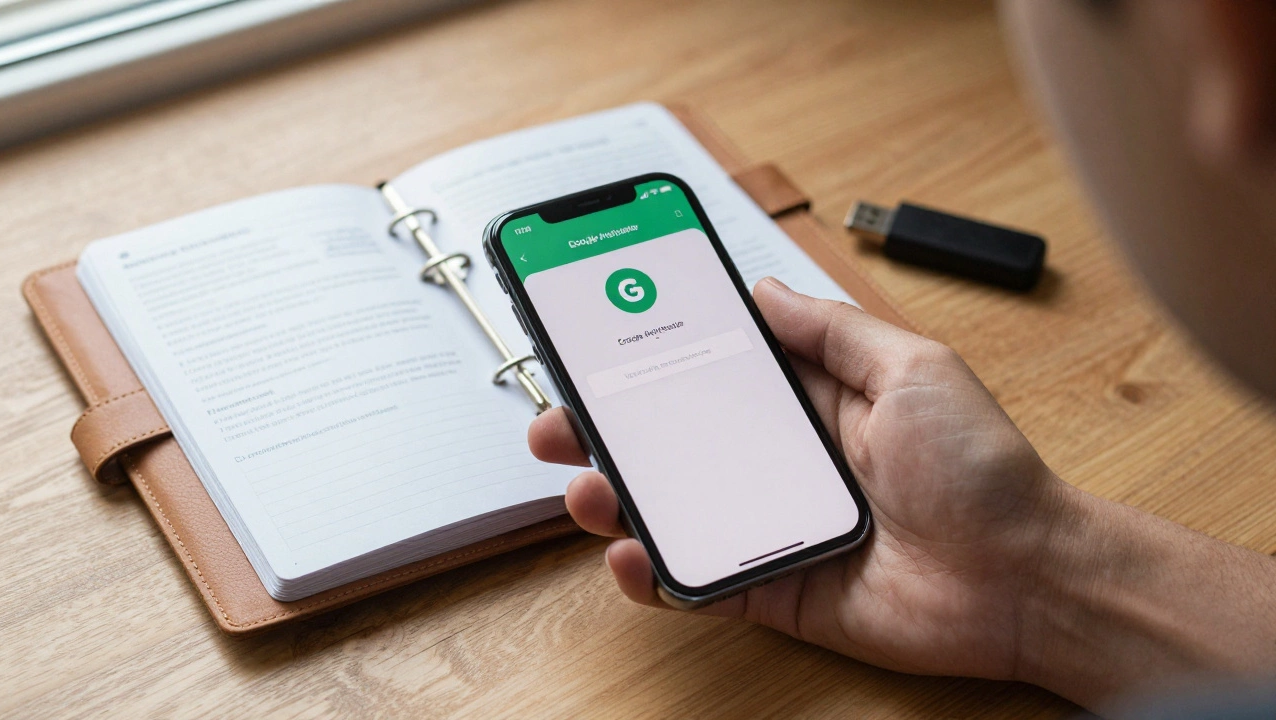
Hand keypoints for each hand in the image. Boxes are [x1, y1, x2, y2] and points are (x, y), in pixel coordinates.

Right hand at [530, 277, 1071, 681]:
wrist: (1024, 578)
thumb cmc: (981, 469)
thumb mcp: (910, 367)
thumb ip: (830, 329)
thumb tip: (764, 287)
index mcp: (809, 401)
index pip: (710, 372)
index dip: (651, 357)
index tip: (598, 338)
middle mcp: (781, 460)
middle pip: (673, 441)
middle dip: (607, 430)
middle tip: (561, 422)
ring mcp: (771, 524)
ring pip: (672, 508)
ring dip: (616, 496)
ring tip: (587, 486)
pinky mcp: (773, 586)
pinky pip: (698, 579)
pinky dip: (655, 572)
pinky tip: (631, 553)